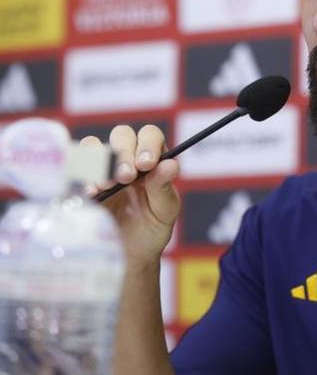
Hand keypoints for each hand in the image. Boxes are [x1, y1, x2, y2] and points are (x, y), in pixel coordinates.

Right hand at [81, 124, 180, 265]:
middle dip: (124, 153)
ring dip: (101, 162)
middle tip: (126, 177)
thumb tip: (171, 164)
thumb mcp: (165, 210)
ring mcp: (102, 168)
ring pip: (94, 145)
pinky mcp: (81, 182)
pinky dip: (80, 174)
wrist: (128, 254)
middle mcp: (127, 158)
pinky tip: (90, 193)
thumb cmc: (152, 228)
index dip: (148, 144)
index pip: (150, 136)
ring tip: (106, 186)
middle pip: (122, 135)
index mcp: (152, 159)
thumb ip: (165, 187)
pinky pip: (74, 167)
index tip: (146, 165)